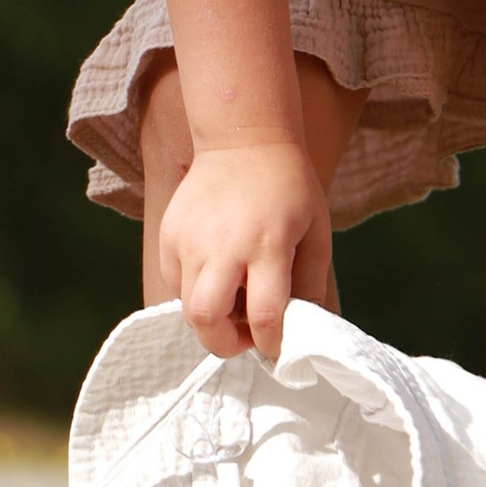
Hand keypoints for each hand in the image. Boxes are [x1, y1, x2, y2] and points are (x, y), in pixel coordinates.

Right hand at [156, 139, 335, 360]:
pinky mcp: (169, 235)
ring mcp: (190, 240)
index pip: (265, 316)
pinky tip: (216, 275)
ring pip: (187, 308)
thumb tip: (301, 328)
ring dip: (212, 319)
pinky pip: (175, 284)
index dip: (272, 344)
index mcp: (268, 245)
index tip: (278, 347)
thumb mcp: (316, 232)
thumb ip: (310, 284)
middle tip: (245, 335)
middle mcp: (224, 246)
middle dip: (226, 344)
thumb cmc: (288, 186)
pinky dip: (194, 293)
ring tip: (234, 300)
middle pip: (207, 320)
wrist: (243, 139)